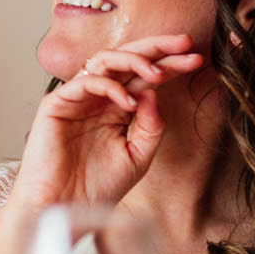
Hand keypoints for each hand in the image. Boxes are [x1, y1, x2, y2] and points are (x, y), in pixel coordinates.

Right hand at [10, 35, 205, 208]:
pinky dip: (111, 86)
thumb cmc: (96, 188)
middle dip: (158, 48)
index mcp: (117, 108)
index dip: (171, 65)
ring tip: (158, 73)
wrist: (65, 210)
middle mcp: (98, 98)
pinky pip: (86, 82)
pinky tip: (129, 101)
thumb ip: (151, 125)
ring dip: (135, 60)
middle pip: (128, 59)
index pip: (145, 77)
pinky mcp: (57, 104)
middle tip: (185, 43)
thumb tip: (154, 92)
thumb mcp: (138, 156)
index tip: (197, 60)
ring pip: (105, 60)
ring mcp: (77, 99)